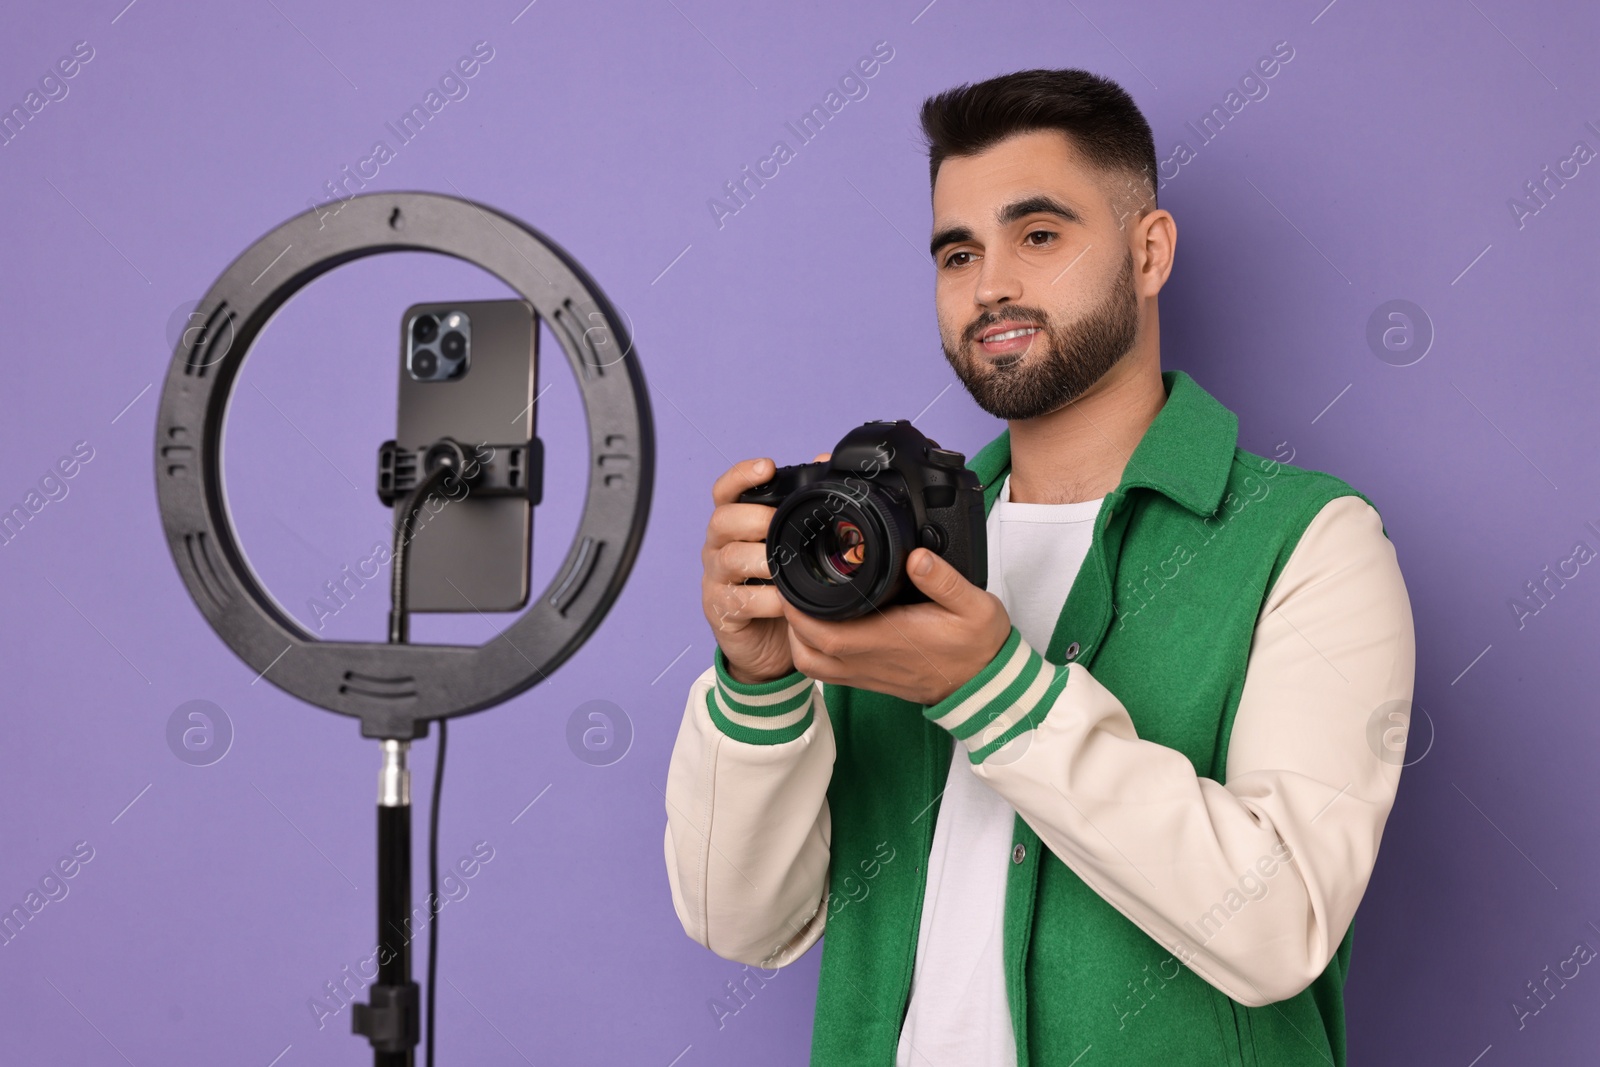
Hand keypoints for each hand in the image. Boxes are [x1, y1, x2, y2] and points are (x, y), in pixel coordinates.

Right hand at [701, 452, 830, 684]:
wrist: (773, 644)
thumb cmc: (784, 586)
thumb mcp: (795, 548)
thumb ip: (804, 508)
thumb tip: (823, 461)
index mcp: (735, 525)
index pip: (725, 491)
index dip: (741, 476)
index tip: (767, 467)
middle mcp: (719, 547)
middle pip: (722, 520)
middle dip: (754, 519)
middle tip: (781, 525)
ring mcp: (717, 579)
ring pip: (729, 558)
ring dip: (761, 559)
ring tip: (785, 565)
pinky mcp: (722, 611)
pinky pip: (739, 600)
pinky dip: (766, 600)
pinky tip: (786, 602)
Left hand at [780, 545, 1012, 706]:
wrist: (986, 685)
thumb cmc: (977, 645)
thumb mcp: (974, 605)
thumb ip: (944, 580)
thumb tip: (916, 556)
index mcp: (887, 639)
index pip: (824, 631)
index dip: (798, 609)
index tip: (792, 579)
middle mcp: (870, 660)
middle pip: (806, 648)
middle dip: (790, 617)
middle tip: (790, 584)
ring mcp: (867, 673)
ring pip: (811, 664)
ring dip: (797, 637)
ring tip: (800, 605)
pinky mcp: (869, 679)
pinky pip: (825, 672)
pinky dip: (811, 651)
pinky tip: (818, 627)